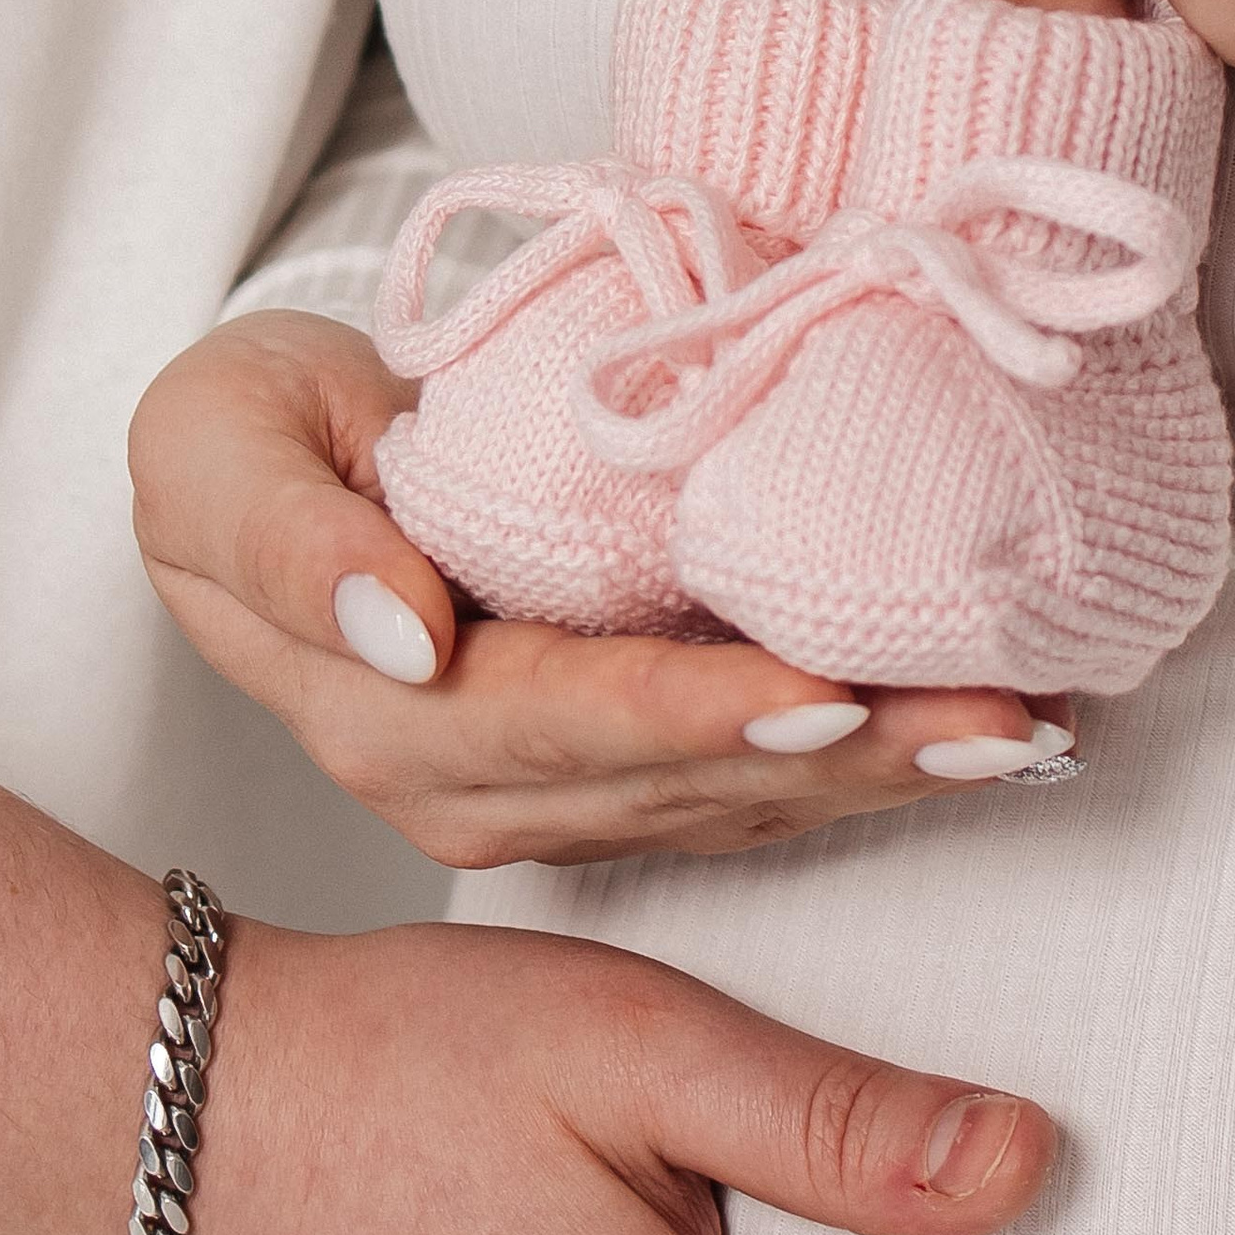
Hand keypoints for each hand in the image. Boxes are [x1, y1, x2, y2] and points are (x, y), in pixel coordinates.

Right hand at [131, 312, 1071, 868]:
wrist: (266, 477)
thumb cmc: (244, 439)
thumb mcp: (209, 450)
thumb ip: (281, 540)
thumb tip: (400, 631)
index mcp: (388, 714)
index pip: (561, 721)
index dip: (692, 712)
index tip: (817, 690)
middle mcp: (484, 785)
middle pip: (687, 779)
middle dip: (850, 754)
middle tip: (994, 722)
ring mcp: (562, 794)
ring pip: (748, 795)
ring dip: (895, 769)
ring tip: (1025, 729)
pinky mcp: (626, 771)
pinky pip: (765, 777)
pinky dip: (882, 755)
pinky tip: (988, 730)